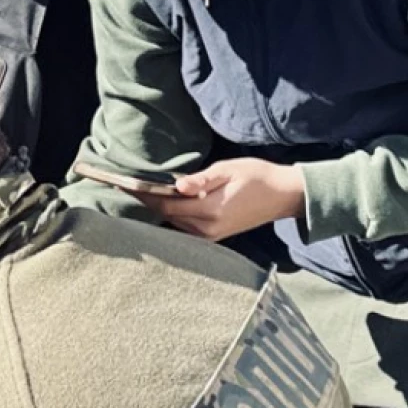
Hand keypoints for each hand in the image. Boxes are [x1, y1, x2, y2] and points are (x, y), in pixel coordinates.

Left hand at [140, 158, 304, 241]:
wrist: (283, 195)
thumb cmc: (258, 176)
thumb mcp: (230, 170)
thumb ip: (203, 179)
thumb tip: (178, 186)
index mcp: (211, 210)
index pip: (167, 206)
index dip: (144, 196)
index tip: (124, 185)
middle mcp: (207, 228)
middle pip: (166, 217)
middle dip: (147, 202)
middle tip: (124, 186)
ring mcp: (210, 236)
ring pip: (173, 223)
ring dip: (158, 209)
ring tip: (139, 193)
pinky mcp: (213, 237)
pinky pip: (184, 228)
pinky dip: (172, 216)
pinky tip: (164, 203)